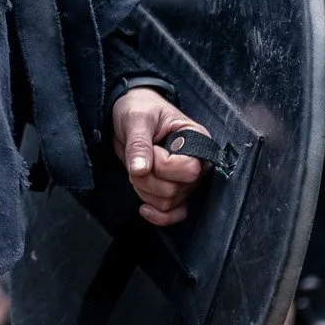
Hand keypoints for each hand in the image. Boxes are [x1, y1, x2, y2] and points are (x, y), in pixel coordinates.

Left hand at [111, 86, 209, 225]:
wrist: (127, 116)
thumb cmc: (139, 108)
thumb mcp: (136, 119)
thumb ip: (139, 144)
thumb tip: (141, 169)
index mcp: (196, 139)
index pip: (190, 169)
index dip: (164, 165)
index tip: (151, 148)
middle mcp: (197, 162)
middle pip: (178, 189)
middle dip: (149, 179)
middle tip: (139, 160)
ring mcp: (186, 179)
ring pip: (169, 202)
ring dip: (145, 190)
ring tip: (138, 168)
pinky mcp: (175, 191)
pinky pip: (174, 215)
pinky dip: (158, 215)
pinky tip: (144, 207)